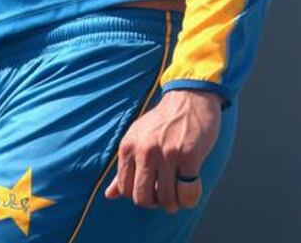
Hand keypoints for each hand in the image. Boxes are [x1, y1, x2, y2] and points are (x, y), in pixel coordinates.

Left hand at [104, 89, 220, 212]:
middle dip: (155, 202)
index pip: (125, 190)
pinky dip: (190, 198)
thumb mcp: (138, 138)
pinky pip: (187, 195)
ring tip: (178, 191)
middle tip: (165, 193)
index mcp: (128, 146)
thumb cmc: (163, 122)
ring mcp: (167, 153)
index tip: (151, 188)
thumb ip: (125, 167)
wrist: (189, 98)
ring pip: (166, 200)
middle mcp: (145, 149)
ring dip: (174, 202)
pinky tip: (192, 185)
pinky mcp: (189, 156)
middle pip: (143, 199)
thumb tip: (109, 196)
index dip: (139, 195)